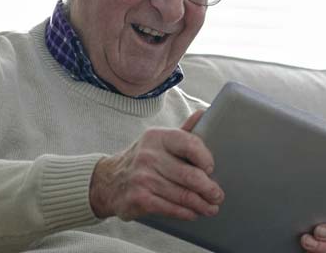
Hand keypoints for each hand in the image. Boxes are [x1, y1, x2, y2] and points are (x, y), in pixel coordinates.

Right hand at [89, 110, 223, 220]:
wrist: (107, 181)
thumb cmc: (143, 160)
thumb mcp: (159, 141)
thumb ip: (183, 131)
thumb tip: (204, 113)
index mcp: (157, 137)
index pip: (190, 144)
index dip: (206, 158)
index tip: (212, 169)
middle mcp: (149, 156)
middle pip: (190, 175)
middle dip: (210, 189)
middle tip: (218, 196)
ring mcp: (142, 178)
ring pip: (183, 195)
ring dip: (201, 205)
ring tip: (211, 208)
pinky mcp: (138, 198)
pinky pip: (170, 208)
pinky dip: (186, 213)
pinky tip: (193, 213)